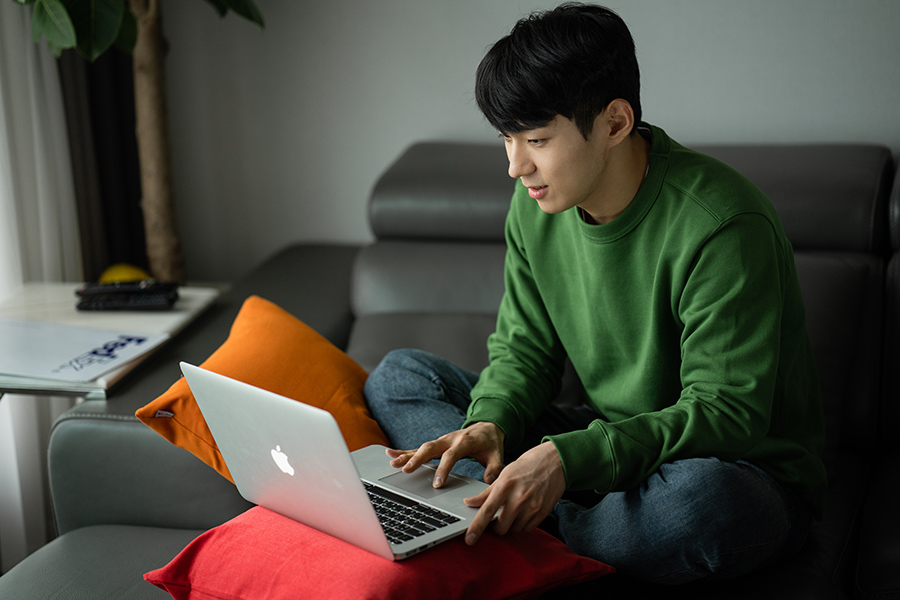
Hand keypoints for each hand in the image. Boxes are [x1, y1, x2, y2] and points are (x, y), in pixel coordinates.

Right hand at [385, 421, 504, 486]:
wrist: (487, 427)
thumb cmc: (490, 443)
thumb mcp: (497, 455)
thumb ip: (495, 468)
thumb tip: (489, 480)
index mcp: (464, 442)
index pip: (451, 456)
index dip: (443, 469)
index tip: (437, 484)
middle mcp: (450, 439)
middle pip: (431, 448)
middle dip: (417, 458)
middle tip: (406, 470)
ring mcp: (441, 441)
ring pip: (422, 447)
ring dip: (407, 455)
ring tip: (393, 463)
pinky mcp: (436, 444)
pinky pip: (418, 447)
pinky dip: (404, 450)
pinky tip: (390, 453)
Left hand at [462, 441, 565, 545]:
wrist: (554, 462)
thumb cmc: (527, 466)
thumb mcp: (504, 474)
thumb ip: (486, 492)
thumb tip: (470, 503)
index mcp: (505, 486)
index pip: (487, 511)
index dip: (477, 527)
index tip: (470, 539)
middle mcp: (518, 498)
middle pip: (501, 528)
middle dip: (497, 526)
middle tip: (499, 515)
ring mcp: (532, 507)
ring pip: (514, 529)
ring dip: (511, 524)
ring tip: (516, 507)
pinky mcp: (542, 513)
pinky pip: (527, 528)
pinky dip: (523, 523)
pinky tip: (526, 509)